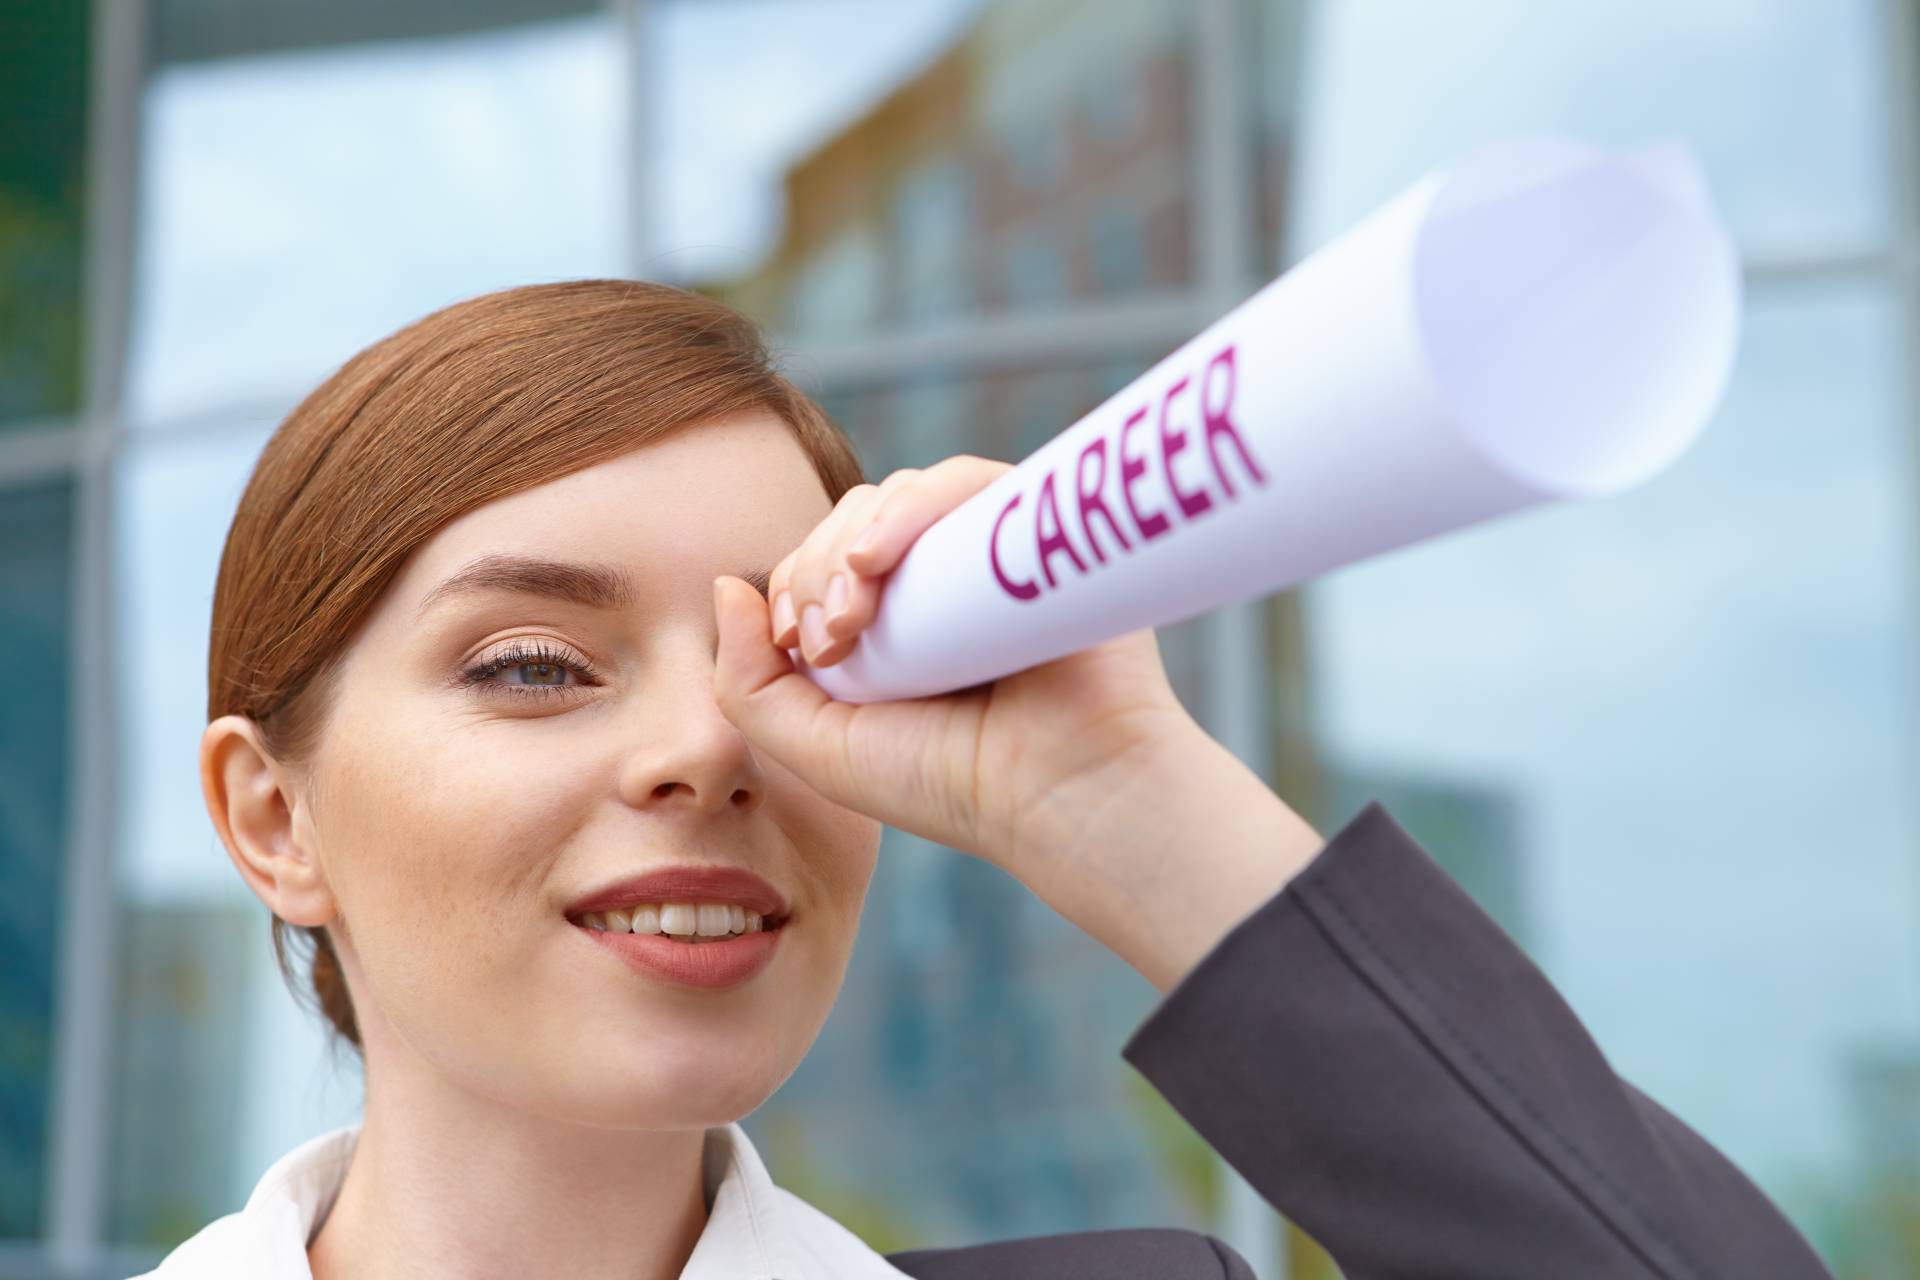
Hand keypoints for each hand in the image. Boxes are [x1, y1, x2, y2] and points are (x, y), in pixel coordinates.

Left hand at [710, 454, 1198, 888]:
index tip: (807, 649)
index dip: (795, 587)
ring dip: (853, 542)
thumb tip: (726, 586)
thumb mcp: (817, 746)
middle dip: (816, 570)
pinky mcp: (1038, 527)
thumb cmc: (950, 781)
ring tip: (855, 612)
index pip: (819, 562)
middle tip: (831, 642)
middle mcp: (941, 578)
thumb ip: (748, 682)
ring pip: (898, 497)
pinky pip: (964, 482)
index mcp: (893, 622)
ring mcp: (990, 549)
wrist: (1062, 793)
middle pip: (851, 521)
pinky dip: (911, 507)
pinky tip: (879, 559)